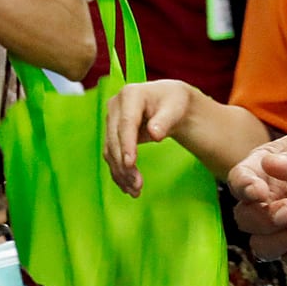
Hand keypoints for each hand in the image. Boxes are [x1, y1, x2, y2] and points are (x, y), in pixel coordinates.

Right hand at [103, 80, 193, 196]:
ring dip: (120, 172)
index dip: (127, 144)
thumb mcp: (176, 107)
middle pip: (115, 139)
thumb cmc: (174, 102)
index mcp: (130, 94)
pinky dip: (119, 172)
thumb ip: (165, 120)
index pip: (126, 123)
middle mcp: (115, 106)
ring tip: (135, 190)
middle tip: (137, 185)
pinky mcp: (112, 134)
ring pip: (110, 151)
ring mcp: (111, 121)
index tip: (131, 164)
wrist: (169, 103)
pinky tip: (127, 186)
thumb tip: (154, 134)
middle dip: (124, 164)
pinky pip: (112, 156)